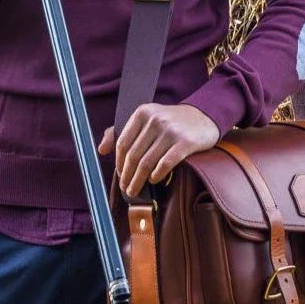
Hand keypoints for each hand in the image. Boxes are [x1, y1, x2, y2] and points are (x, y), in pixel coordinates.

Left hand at [97, 103, 220, 197]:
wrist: (203, 116)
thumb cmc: (171, 121)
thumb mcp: (146, 118)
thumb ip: (123, 131)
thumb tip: (101, 150)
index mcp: (142, 113)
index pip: (123, 142)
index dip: (118, 162)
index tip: (119, 174)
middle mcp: (155, 120)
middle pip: (133, 155)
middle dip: (126, 175)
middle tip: (125, 188)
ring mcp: (171, 131)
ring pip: (147, 162)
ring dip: (138, 180)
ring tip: (135, 190)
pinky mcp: (185, 143)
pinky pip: (165, 164)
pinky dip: (157, 175)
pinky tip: (154, 180)